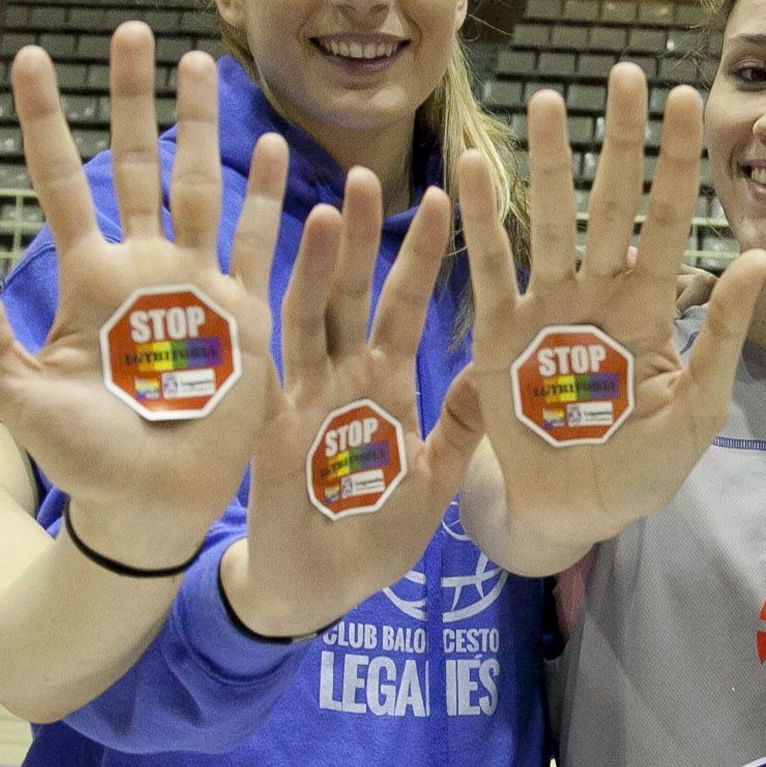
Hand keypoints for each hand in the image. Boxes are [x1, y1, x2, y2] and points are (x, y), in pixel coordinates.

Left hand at [0, 25, 280, 568]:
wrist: (148, 504)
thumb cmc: (79, 456)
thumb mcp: (14, 391)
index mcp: (89, 279)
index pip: (62, 180)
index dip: (48, 120)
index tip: (31, 57)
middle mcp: (144, 268)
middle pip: (138, 161)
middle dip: (134, 97)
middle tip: (131, 30)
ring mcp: (198, 286)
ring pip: (200, 184)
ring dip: (202, 125)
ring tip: (199, 64)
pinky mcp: (245, 315)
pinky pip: (259, 243)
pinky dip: (267, 196)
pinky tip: (271, 147)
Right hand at [225, 176, 485, 639]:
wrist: (317, 594)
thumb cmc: (372, 538)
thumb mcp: (433, 480)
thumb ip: (458, 427)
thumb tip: (491, 372)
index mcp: (383, 386)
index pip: (405, 306)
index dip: (421, 255)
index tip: (442, 197)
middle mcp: (341, 378)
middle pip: (355, 292)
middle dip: (364, 235)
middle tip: (372, 171)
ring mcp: (303, 398)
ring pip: (311, 314)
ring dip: (322, 263)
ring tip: (332, 205)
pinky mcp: (274, 428)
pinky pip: (275, 371)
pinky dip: (277, 328)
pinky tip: (274, 284)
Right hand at [455, 61, 765, 560]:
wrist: (576, 512)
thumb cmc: (644, 467)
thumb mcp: (700, 410)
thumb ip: (725, 337)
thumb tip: (759, 258)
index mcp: (655, 305)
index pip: (672, 218)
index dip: (680, 161)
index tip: (690, 98)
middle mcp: (601, 291)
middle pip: (612, 200)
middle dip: (620, 139)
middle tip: (624, 73)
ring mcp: (549, 307)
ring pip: (551, 219)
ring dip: (550, 161)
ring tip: (550, 100)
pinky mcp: (501, 333)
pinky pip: (491, 266)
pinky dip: (482, 217)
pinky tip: (472, 165)